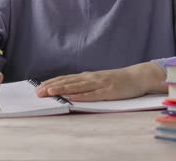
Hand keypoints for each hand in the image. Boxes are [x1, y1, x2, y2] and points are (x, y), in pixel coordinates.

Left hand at [34, 62, 166, 101]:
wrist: (137, 77)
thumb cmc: (117, 80)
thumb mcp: (98, 80)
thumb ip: (85, 84)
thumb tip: (69, 88)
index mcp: (88, 76)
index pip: (66, 79)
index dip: (52, 82)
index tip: (38, 87)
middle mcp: (91, 78)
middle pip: (68, 82)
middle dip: (52, 87)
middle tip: (38, 92)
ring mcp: (100, 84)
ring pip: (78, 87)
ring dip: (63, 89)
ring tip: (51, 92)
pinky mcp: (109, 92)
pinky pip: (93, 95)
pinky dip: (82, 96)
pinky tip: (73, 98)